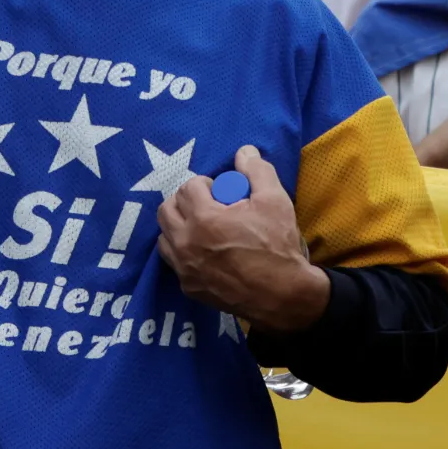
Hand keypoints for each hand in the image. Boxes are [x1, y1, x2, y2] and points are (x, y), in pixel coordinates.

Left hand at [155, 146, 328, 332]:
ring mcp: (185, 269)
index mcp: (204, 219)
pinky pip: (174, 262)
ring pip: (164, 237)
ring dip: (179, 226)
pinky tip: (205, 251)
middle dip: (185, 201)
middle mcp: (186, 244)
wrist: (283, 296)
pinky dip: (183, 251)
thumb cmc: (278, 246)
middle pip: (166, 210)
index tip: (220, 191)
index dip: (206, 184)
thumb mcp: (274, 200)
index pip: (188, 188)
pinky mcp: (189, 288)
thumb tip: (244, 152)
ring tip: (203, 227)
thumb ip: (257, 171)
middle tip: (208, 204)